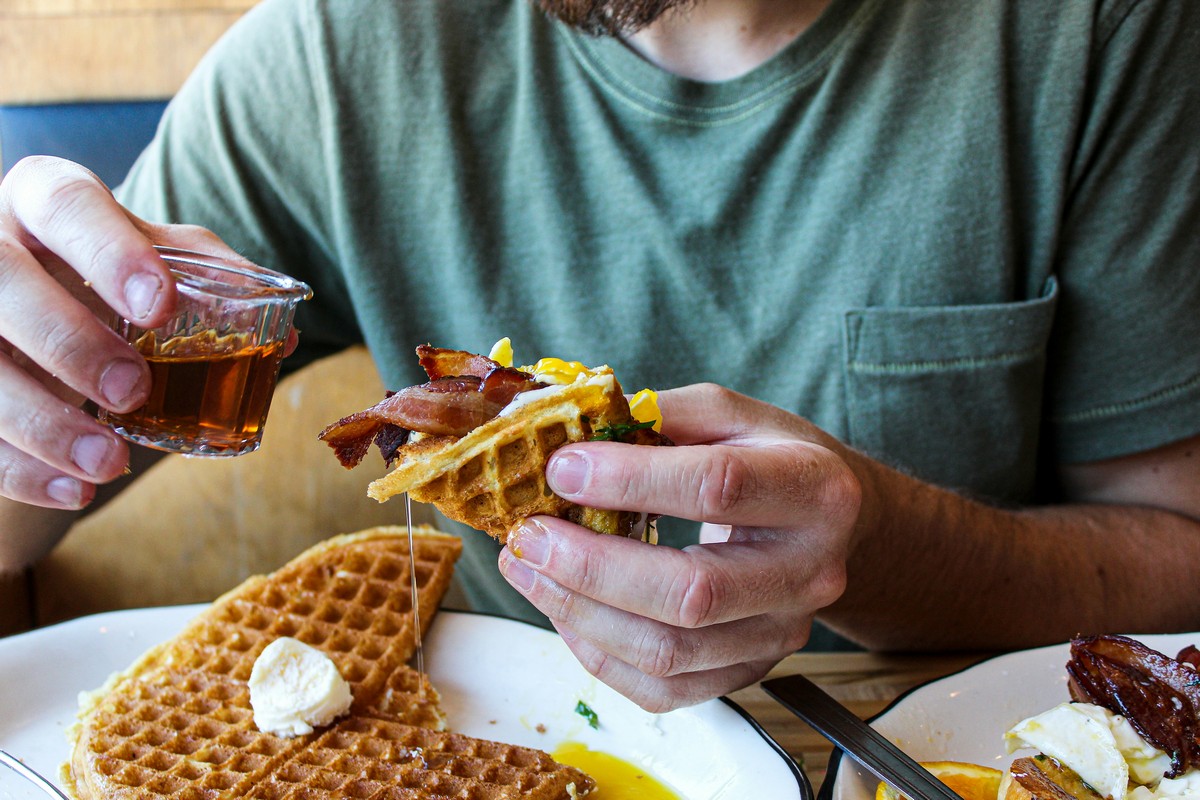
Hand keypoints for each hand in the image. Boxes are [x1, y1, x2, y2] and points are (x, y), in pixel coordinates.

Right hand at [0, 156, 241, 508]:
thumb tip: (284, 336)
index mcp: (44, 199)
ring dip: (43, 423)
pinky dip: (22, 469)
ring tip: (107, 463)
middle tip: (133, 391)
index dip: (110, 252)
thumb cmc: (108, 277)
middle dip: (69, 342)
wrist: (43, 314)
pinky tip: (74, 492)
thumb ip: (213, 281)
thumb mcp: (157, 261)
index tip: (160, 305)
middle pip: (2, 282)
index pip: (66, 204)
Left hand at [497, 383, 863, 710]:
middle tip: (529, 536)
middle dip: (592, 567)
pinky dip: (599, 655)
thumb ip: (660, 414)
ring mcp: (781, 632)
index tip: (561, 468)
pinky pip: (665, 690)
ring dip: (581, 614)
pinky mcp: (750, 670)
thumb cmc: (771, 459)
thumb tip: (573, 430)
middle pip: (692, 591)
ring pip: (670, 652)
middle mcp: (809, 571)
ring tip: (527, 570)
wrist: (836, 523)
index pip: (717, 486)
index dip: (630, 479)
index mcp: (814, 489)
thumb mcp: (731, 414)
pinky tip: (564, 611)